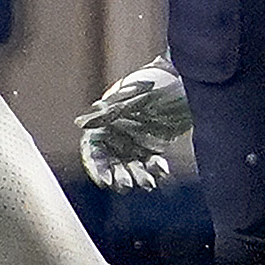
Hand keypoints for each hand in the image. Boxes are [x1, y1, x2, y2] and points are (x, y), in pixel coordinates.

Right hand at [75, 54, 192, 193]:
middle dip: (118, 175)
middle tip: (125, 184)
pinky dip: (155, 170)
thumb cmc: (154, 83)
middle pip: (112, 163)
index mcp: (104, 122)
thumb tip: (79, 123)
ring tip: (147, 182)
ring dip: (137, 176)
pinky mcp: (154, 145)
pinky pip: (150, 163)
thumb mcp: (129, 98)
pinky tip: (161, 170)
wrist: (185, 80)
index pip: (93, 151)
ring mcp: (135, 140)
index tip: (105, 181)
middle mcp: (117, 134)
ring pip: (131, 166)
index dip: (97, 168)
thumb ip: (105, 113)